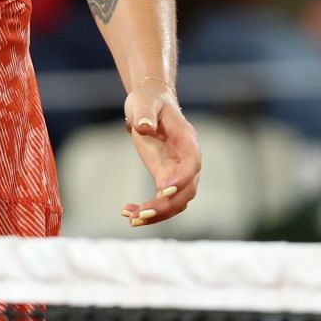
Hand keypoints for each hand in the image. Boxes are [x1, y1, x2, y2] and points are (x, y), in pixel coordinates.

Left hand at [119, 80, 199, 226]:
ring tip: (132, 219)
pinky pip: (163, 200)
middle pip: (186, 190)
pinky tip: (127, 213)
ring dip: (158, 214)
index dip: (182, 177)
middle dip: (167, 204)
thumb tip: (142, 127)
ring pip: (176, 201)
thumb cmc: (148, 101)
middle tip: (143, 213)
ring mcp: (178, 172)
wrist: (149, 104)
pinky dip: (149, 210)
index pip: (192, 163)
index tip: (163, 188)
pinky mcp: (165, 177)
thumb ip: (145, 113)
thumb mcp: (144, 102)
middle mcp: (188, 161)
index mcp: (187, 141)